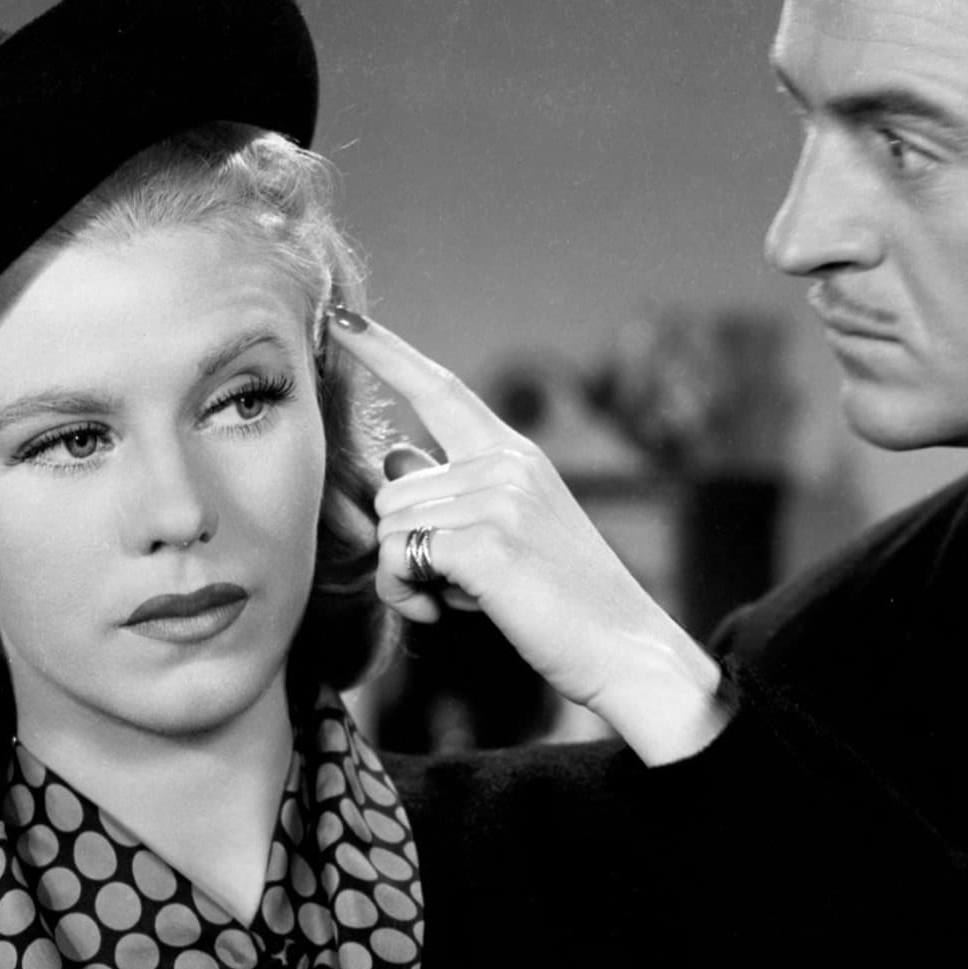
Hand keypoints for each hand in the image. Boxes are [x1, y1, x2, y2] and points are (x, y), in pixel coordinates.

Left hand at [328, 307, 728, 764]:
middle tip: (455, 586)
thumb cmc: (565, 601)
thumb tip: (393, 460)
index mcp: (515, 454)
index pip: (438, 388)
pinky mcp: (484, 542)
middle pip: (390, 490)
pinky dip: (408, 595)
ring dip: (405, 577)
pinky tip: (451, 613)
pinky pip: (397, 558)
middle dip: (402, 547)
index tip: (341, 319)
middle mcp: (505, 464)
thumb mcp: (513, 529)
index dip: (384, 352)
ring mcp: (496, 499)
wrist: (626, 650)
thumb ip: (455, 493)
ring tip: (463, 599)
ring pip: (387, 527)